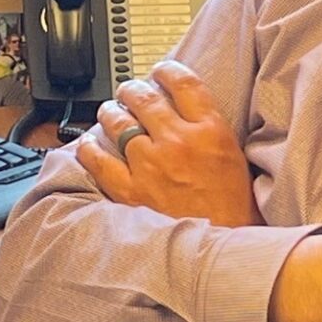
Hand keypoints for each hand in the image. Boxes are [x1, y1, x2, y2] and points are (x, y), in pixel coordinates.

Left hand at [76, 59, 260, 226]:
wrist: (223, 250)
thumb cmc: (232, 209)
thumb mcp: (233, 158)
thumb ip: (209, 130)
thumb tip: (183, 111)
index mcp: (211, 131)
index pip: (183, 83)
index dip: (167, 70)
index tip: (160, 71)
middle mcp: (179, 142)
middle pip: (145, 97)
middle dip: (132, 90)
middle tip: (128, 91)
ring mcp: (152, 165)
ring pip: (118, 123)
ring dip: (110, 113)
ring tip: (108, 113)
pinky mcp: (131, 191)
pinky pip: (98, 160)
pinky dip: (89, 148)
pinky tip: (88, 145)